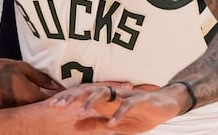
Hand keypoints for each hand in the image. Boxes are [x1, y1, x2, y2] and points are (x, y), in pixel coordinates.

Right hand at [0, 52, 63, 109]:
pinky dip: (19, 112)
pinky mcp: (1, 115)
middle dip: (47, 110)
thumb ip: (41, 78)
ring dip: (33, 111)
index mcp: (29, 97)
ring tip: (36, 105)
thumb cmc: (0, 68)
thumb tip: (57, 86)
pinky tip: (18, 104)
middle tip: (54, 105)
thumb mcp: (23, 68)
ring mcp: (10, 114)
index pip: (50, 104)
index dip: (59, 101)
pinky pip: (14, 115)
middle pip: (39, 113)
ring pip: (27, 116)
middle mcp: (21, 109)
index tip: (66, 100)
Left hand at [50, 82, 177, 133]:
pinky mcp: (140, 99)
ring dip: (90, 103)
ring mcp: (124, 95)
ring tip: (80, 114)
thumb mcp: (114, 124)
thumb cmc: (138, 114)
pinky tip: (111, 125)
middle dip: (71, 98)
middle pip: (87, 91)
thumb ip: (96, 124)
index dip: (67, 99)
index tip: (52, 106)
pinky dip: (118, 114)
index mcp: (103, 98)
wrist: (165, 106)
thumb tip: (75, 126)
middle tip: (56, 106)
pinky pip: (126, 105)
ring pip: (103, 94)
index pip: (81, 95)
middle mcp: (111, 93)